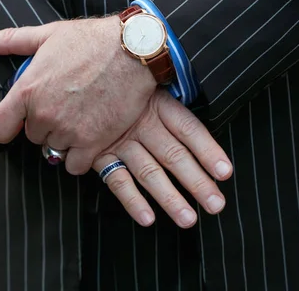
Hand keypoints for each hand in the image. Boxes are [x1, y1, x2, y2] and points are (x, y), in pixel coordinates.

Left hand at [0, 17, 157, 174]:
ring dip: (65, 140)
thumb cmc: (91, 40)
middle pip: (33, 137)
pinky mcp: (94, 143)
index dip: (6, 127)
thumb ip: (9, 41)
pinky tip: (91, 135)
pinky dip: (82, 155)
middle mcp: (44, 116)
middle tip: (65, 106)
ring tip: (82, 116)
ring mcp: (69, 132)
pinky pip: (76, 165)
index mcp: (27, 91)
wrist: (134, 50)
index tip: (18, 122)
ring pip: (55, 150)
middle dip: (46, 125)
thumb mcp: (47, 35)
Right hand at [92, 90, 232, 227]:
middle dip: (196, 182)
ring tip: (188, 219)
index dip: (207, 150)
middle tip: (216, 204)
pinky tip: (147, 218)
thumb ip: (167, 103)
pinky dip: (132, 200)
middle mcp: (141, 123)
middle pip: (174, 155)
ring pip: (149, 172)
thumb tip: (195, 126)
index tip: (225, 172)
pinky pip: (117, 180)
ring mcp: (119, 139)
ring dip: (169, 198)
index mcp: (158, 104)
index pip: (188, 129)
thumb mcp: (145, 83)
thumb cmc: (117, 82)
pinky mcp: (98, 154)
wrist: (73, 79)